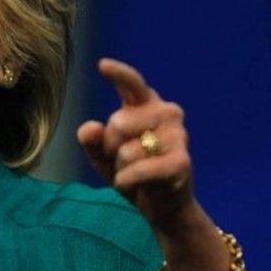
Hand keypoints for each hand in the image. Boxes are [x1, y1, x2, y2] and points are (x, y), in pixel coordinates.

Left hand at [77, 58, 194, 230]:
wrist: (162, 206)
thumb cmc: (131, 171)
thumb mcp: (103, 155)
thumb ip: (92, 140)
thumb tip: (88, 128)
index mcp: (147, 104)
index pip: (132, 84)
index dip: (118, 73)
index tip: (102, 65)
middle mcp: (167, 113)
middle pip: (118, 122)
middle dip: (111, 146)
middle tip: (124, 159)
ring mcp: (178, 136)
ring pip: (126, 150)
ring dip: (121, 168)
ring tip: (135, 172)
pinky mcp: (181, 161)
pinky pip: (137, 169)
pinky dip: (126, 181)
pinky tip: (132, 185)